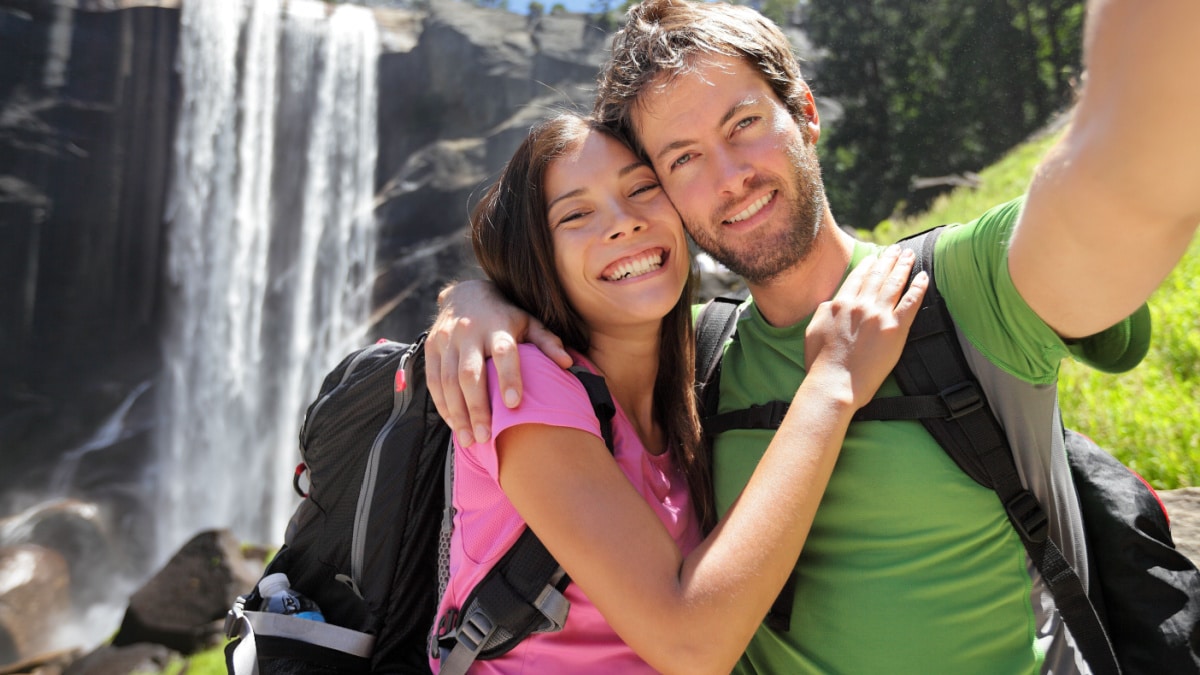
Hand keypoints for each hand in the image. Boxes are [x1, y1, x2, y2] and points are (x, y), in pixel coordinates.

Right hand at [426, 279, 571, 445]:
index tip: (513, 404)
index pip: (504, 352)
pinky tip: (455, 425)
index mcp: (497, 326)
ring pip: (448, 381)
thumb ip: (547, 342)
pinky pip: (433, 381)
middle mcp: (469, 332)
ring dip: (458, 413)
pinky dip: (443, 405)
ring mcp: (446, 340)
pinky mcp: (431, 348)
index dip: (508, 376)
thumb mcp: (528, 322)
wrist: (465, 294)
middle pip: (470, 374)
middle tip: (485, 436)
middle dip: (477, 407)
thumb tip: (567, 363)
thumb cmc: (505, 316)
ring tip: (469, 440)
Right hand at [804, 246, 927, 407]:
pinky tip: (924, 276)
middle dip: (889, 260)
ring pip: (895, 283)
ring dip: (904, 266)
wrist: (834, 383)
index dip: (869, 264)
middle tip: (898, 250)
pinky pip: (911, 302)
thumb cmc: (820, 362)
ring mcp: (878, 315)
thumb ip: (825, 311)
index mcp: (840, 303)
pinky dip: (918, 287)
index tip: (876, 256)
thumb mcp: (813, 329)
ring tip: (911, 256)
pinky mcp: (895, 329)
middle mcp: (860, 304)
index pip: (858, 277)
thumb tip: (832, 303)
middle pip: (878, 275)